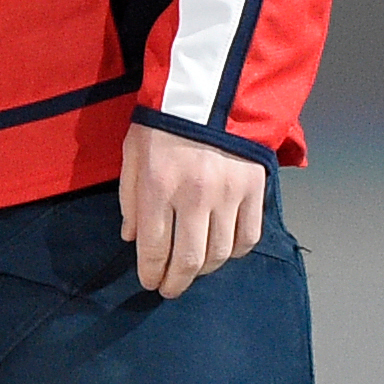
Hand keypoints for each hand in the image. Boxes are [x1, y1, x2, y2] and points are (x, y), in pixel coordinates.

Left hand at [118, 121, 268, 298]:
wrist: (210, 93)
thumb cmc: (164, 122)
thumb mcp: (132, 153)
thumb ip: (129, 198)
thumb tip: (132, 238)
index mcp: (160, 185)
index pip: (155, 246)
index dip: (151, 272)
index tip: (148, 282)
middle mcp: (196, 195)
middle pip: (189, 258)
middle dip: (176, 282)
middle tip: (169, 290)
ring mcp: (229, 195)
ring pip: (221, 253)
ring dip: (205, 271)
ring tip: (192, 273)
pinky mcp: (254, 191)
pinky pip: (248, 236)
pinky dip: (234, 252)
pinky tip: (222, 253)